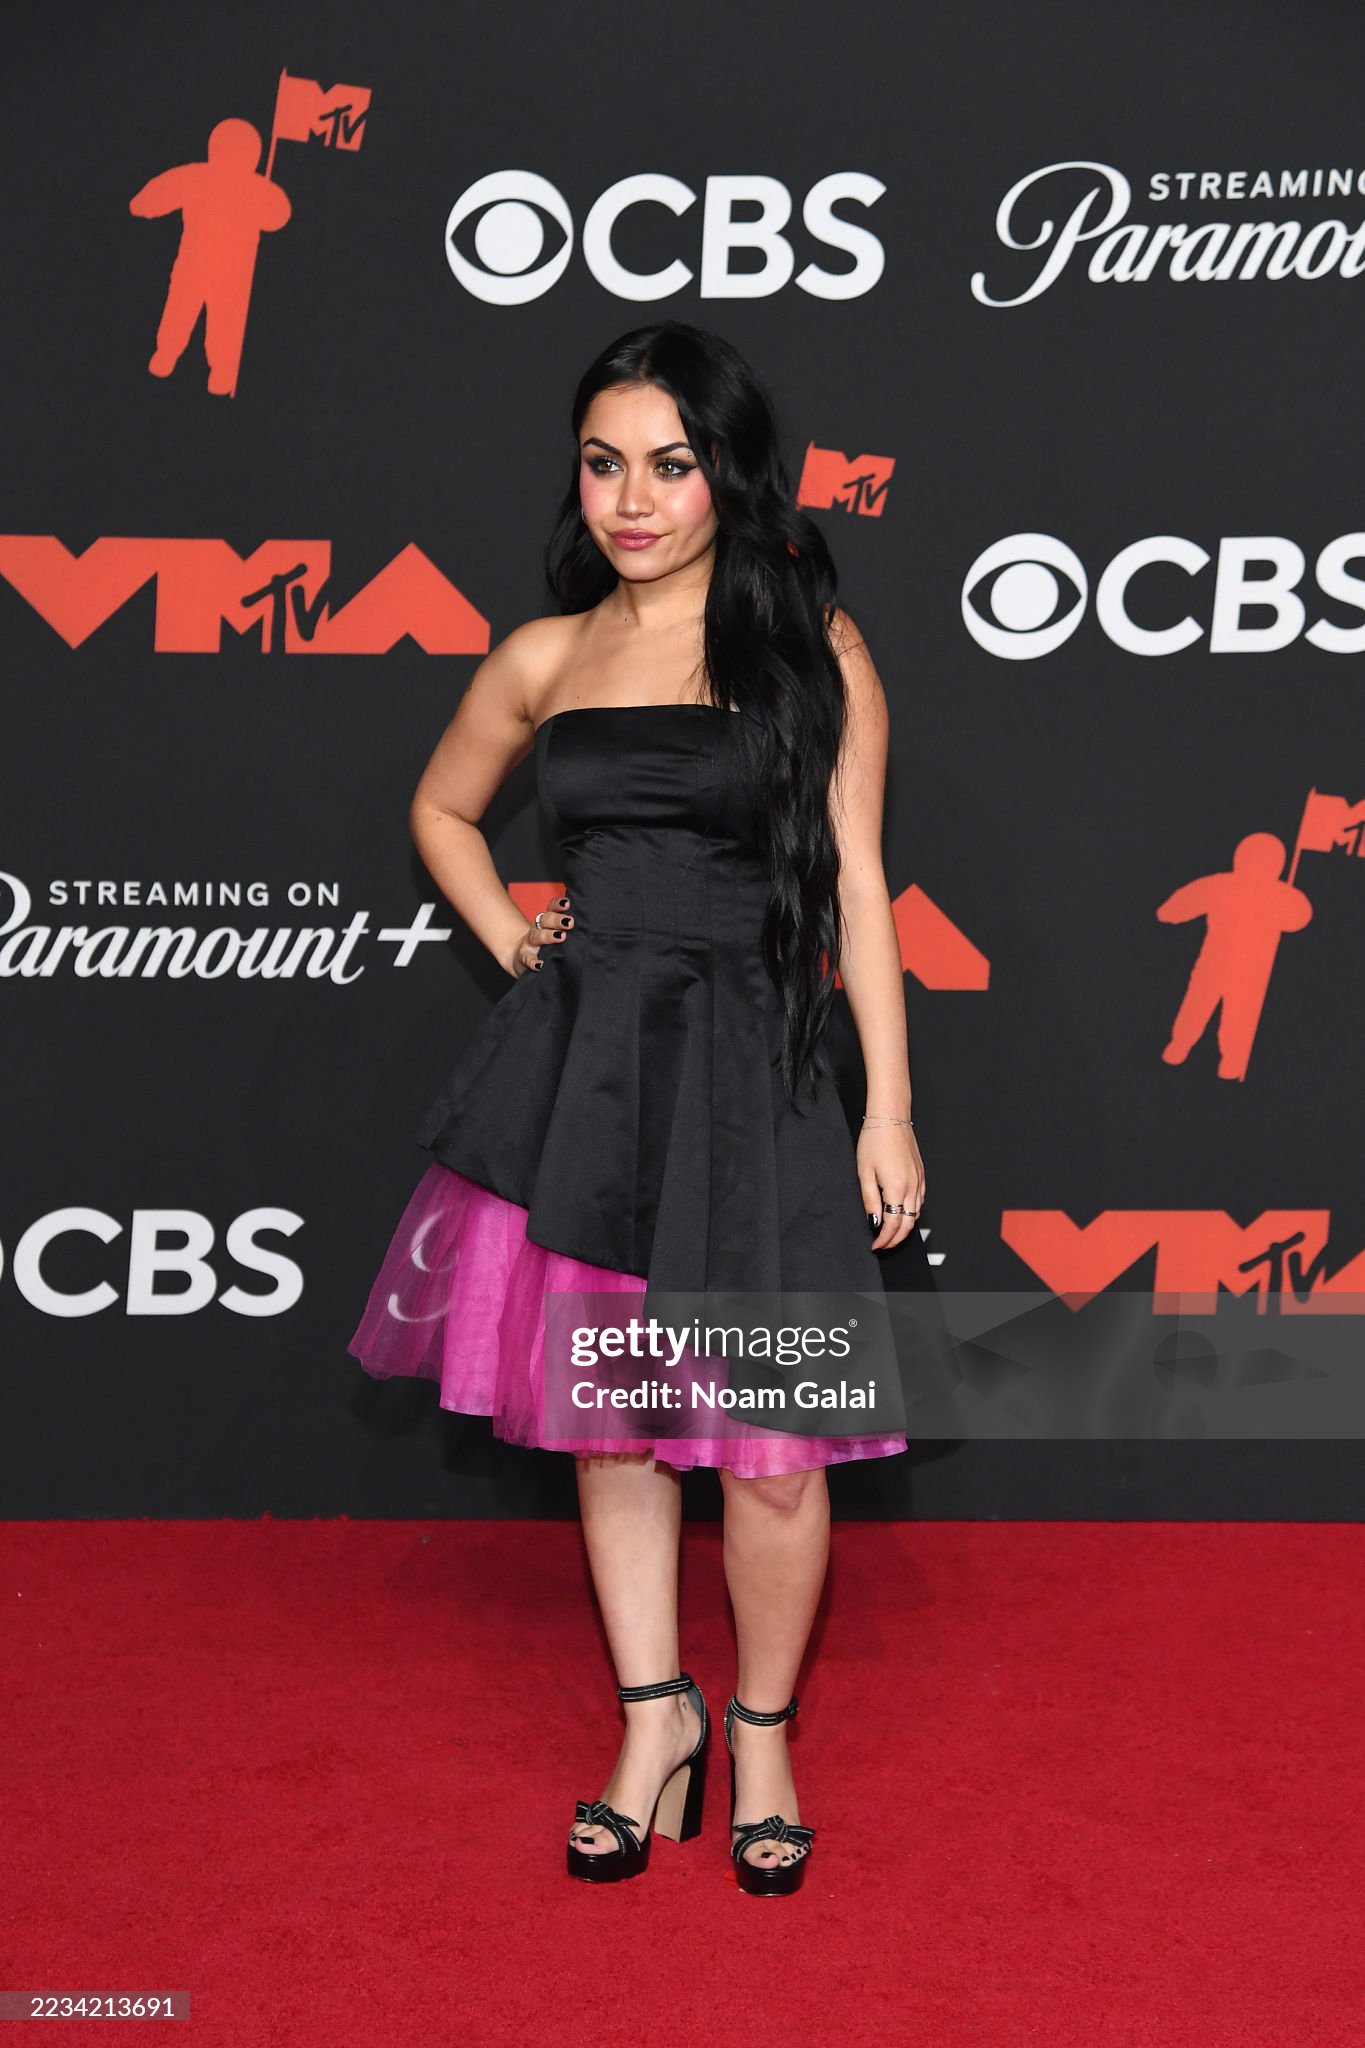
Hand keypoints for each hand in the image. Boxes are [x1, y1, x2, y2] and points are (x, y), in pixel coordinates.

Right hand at [511, 895, 573, 976]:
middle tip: (570, 922)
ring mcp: (530, 942)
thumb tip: (590, 923)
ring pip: (537, 936)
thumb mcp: (554, 932)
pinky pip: (527, 959)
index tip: (567, 903)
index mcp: (546, 921)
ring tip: (560, 937)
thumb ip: (566, 927)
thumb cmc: (546, 944)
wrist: (521, 957)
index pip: (551, 908)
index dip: (558, 904)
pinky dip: (533, 962)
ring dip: (548, 936)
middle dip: (557, 920)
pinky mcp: (524, 957)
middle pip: (545, 920)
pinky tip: (540, 965)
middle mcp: (537, 928)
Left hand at [857, 1122, 924, 1250]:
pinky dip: (911, 1213)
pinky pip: (919, 1201)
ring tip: (889, 1233)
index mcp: (897, 1188)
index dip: (884, 1239)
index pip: (893, 1225)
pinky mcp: (921, 1175)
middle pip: (908, 1224)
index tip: (875, 1246)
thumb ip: (870, 1201)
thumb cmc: (875, 1140)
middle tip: (882, 1245)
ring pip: (916, 1214)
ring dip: (904, 1228)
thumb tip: (874, 1223)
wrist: (890, 1118)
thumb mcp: (864, 1173)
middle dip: (895, 1239)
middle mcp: (912, 1187)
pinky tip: (901, 1213)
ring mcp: (919, 1181)